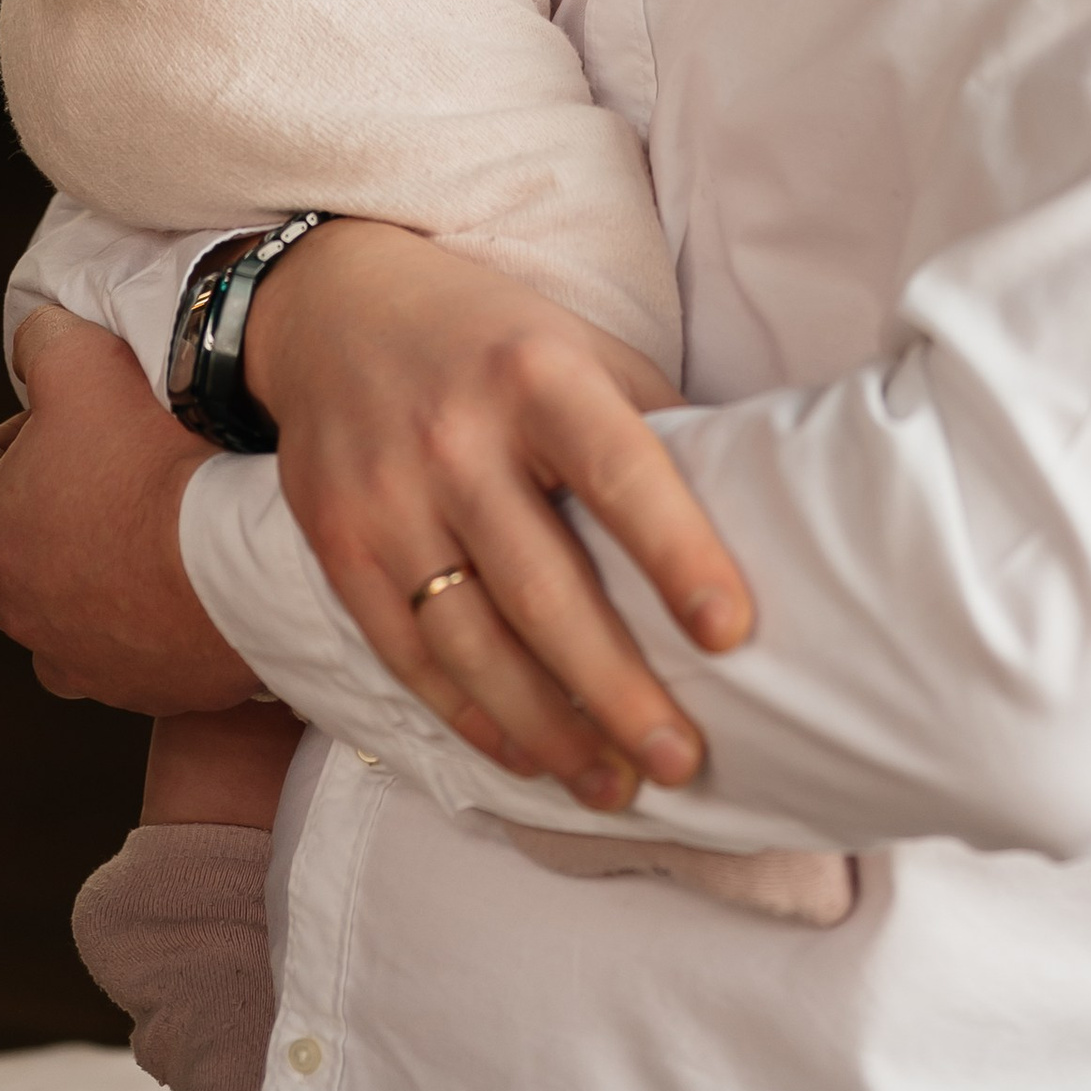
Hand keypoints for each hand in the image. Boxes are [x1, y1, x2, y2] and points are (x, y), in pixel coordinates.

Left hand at [0, 308, 257, 710]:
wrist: (242, 561)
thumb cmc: (154, 457)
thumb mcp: (82, 355)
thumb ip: (41, 338)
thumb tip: (34, 343)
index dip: (16, 428)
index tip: (69, 413)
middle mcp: (12, 605)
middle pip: (9, 544)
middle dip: (48, 505)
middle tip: (114, 466)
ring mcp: (72, 656)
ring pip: (58, 607)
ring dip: (88, 571)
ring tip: (152, 528)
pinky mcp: (135, 690)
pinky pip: (124, 652)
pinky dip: (141, 621)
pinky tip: (185, 582)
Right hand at [244, 219, 750, 810]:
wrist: (335, 306)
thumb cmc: (492, 338)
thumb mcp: (580, 347)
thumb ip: (651, 425)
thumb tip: (755, 514)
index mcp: (537, 375)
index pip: (620, 472)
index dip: (678, 554)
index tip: (732, 633)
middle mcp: (456, 437)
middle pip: (545, 589)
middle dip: (619, 690)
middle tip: (683, 760)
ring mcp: (388, 497)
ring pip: (473, 643)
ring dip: (550, 731)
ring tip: (614, 785)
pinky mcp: (339, 545)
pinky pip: (409, 655)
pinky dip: (472, 717)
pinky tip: (528, 755)